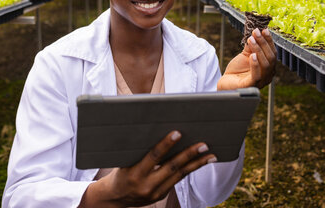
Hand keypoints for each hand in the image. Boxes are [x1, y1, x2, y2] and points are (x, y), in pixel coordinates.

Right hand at [79, 131, 216, 207]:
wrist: (114, 197)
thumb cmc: (119, 171)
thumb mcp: (124, 160)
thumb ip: (138, 148)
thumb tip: (156, 127)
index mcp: (134, 173)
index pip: (153, 156)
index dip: (166, 144)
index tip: (178, 133)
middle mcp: (146, 185)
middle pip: (172, 167)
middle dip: (189, 155)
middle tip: (203, 144)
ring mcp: (155, 193)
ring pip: (179, 176)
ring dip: (196, 164)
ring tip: (210, 155)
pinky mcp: (161, 195)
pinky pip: (178, 180)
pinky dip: (190, 169)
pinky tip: (200, 161)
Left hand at [217, 28, 276, 90]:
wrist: (225, 83)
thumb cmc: (237, 70)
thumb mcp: (245, 55)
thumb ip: (251, 47)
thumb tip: (255, 33)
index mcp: (268, 67)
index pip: (273, 53)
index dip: (269, 41)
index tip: (264, 29)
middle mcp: (268, 75)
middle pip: (271, 58)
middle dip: (264, 43)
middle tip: (256, 32)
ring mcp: (261, 82)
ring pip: (265, 65)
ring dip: (258, 50)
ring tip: (251, 40)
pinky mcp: (251, 86)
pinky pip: (257, 76)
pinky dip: (255, 64)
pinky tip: (251, 55)